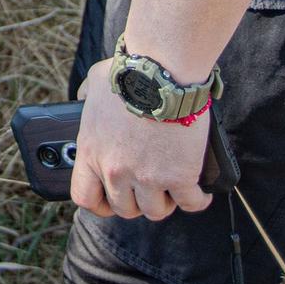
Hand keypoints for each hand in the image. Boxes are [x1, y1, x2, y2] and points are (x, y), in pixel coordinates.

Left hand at [70, 60, 211, 220]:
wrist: (161, 72)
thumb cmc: (129, 73)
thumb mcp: (94, 84)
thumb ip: (86, 97)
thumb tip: (84, 98)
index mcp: (92, 151)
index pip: (85, 196)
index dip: (99, 203)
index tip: (110, 199)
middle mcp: (116, 170)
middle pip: (125, 208)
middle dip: (137, 201)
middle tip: (147, 188)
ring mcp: (147, 177)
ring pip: (156, 211)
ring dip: (165, 202)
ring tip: (172, 190)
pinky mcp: (179, 176)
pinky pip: (191, 203)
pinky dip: (197, 200)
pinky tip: (200, 193)